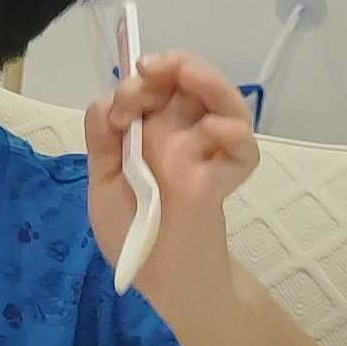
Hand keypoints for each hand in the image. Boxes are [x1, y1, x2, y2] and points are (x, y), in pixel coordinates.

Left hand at [87, 47, 257, 305]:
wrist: (159, 279)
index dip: (139, 84)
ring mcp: (205, 156)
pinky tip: (214, 130)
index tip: (120, 107)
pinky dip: (235, 136)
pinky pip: (244, 153)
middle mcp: (182, 137)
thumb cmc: (133, 230)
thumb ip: (103, 145)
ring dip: (210, 82)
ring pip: (226, 105)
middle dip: (175, 66)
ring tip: (189, 74)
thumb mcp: (104, 184)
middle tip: (150, 70)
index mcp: (152, 132)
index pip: (156, 88)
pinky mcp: (221, 181)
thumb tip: (103, 103)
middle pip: (193, 85)